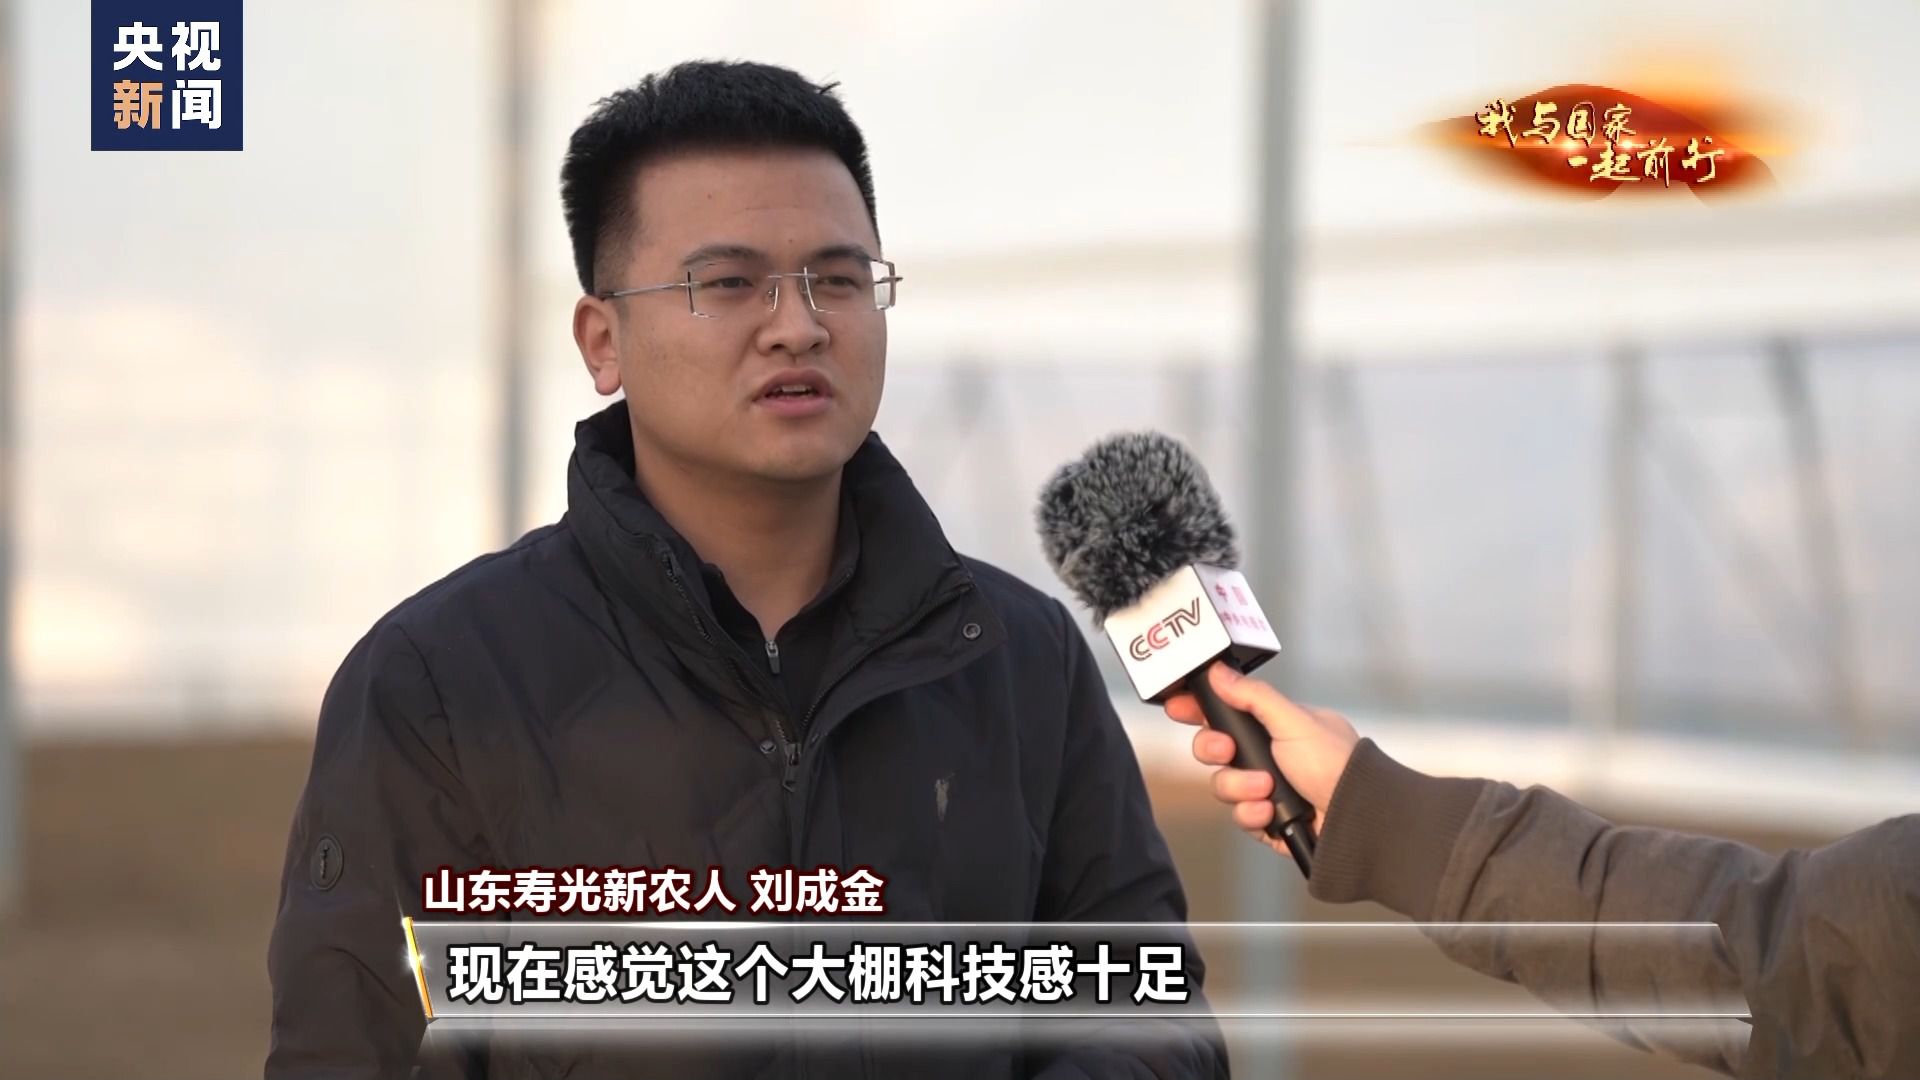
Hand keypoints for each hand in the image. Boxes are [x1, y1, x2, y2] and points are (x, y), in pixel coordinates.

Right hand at [1163, 662, 1360, 853]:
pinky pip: (1239, 815)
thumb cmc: (1336, 763)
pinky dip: (1252, 814)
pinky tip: (1270, 811)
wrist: (1356, 816)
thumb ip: (1252, 695)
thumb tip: (1218, 672)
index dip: (1198, 709)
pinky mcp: (1266, 819)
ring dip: (1240, 787)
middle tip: (1227, 751)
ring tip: (1266, 788)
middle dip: (1214, 751)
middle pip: (1213, 749)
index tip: (1177, 707)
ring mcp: (1265, 788)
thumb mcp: (1294, 720)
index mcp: (1273, 726)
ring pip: (1222, 785)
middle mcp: (1266, 755)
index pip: (1225, 712)